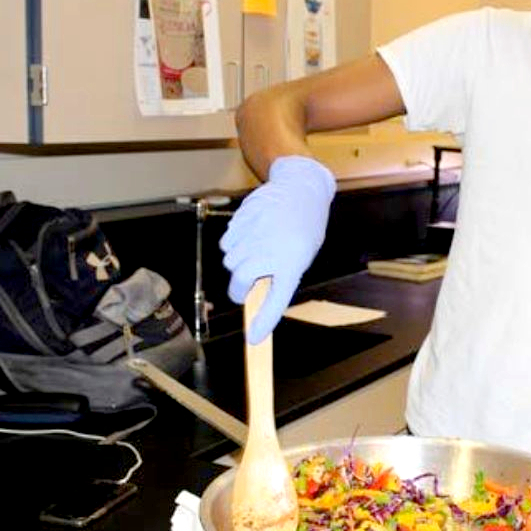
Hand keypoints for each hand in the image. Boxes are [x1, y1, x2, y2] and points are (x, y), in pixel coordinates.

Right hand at [220, 156, 335, 343]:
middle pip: (240, 280)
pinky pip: (227, 241)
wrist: (302, 190)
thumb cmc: (303, 229)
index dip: (264, 321)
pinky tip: (250, 234)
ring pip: (230, 260)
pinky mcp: (244, 217)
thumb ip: (278, 275)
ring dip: (237, 261)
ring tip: (254, 250)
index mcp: (293, 262)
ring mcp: (256, 231)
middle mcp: (273, 248)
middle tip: (247, 284)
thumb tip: (251, 295)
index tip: (253, 339)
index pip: (277, 299)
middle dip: (239, 286)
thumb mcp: (299, 255)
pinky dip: (233, 243)